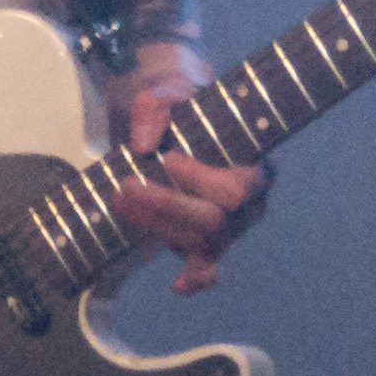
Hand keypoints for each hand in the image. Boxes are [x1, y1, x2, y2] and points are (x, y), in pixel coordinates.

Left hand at [108, 80, 267, 293]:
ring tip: (120, 198)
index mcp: (255, 162)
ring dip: (157, 226)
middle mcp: (249, 201)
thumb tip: (144, 145)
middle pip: (214, 220)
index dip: (203, 180)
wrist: (174, 115)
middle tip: (127, 184)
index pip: (238, 186)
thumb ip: (156, 107)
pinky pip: (207, 269)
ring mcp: (228, 226)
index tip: (168, 159)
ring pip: (200, 242)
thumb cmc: (182, 103)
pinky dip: (194, 279)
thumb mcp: (167, 90)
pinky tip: (176, 285)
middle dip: (168, 206)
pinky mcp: (205, 241)